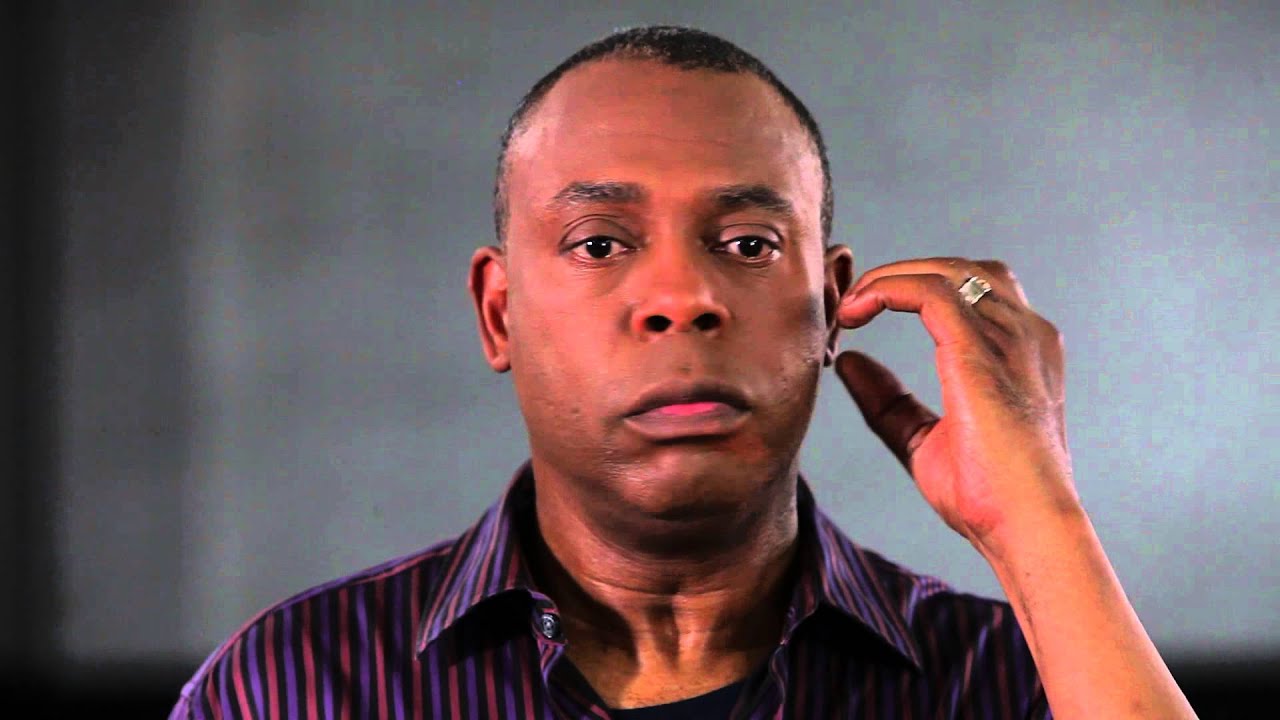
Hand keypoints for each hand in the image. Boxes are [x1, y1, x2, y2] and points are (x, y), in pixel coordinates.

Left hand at [835, 258, 1079, 555]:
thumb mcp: (923, 440)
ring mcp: (1010, 337)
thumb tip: (849, 363)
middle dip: (904, 273)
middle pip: (963, 269)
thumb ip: (889, 401)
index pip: (974, 292)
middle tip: (854, 302)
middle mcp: (1026, 334)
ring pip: (945, 271)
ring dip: (889, 278)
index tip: (865, 312)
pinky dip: (889, 288)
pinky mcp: (980, 348)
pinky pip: (931, 290)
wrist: (1027, 529)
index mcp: (1022, 354)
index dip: (915, 290)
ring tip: (850, 306)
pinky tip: (858, 310)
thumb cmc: (989, 499)